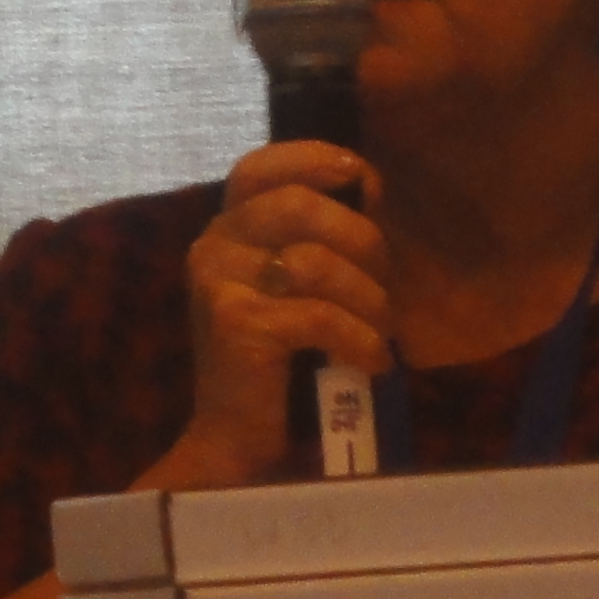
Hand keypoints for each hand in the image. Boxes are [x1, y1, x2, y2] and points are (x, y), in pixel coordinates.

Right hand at [149, 139, 394, 488]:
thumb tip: (369, 190)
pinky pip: (321, 315)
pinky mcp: (237, 324)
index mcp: (226, 229)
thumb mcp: (292, 287)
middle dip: (362, 241)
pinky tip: (374, 363)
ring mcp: (219, 283)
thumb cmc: (280, 362)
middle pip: (299, 206)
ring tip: (382, 332)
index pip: (260, 167)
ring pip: (317, 262)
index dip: (314, 160)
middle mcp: (213, 245)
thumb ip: (313, 240)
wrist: (236, 439)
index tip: (365, 180)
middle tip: (385, 284)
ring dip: (369, 300)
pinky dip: (362, 340)